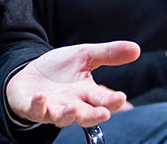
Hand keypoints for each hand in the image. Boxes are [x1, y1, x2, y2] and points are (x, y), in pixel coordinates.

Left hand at [6, 41, 139, 127]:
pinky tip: (41, 97)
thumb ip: (108, 54)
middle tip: (104, 113)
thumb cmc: (60, 69)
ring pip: (62, 117)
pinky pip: (35, 110)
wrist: (30, 74)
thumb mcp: (84, 56)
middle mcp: (71, 105)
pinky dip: (38, 105)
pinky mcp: (32, 107)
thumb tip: (136, 49)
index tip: (121, 97)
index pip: (102, 100)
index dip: (112, 101)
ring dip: (68, 114)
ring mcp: (52, 108)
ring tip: (73, 108)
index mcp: (86, 93)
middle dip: (95, 115)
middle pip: (86, 115)